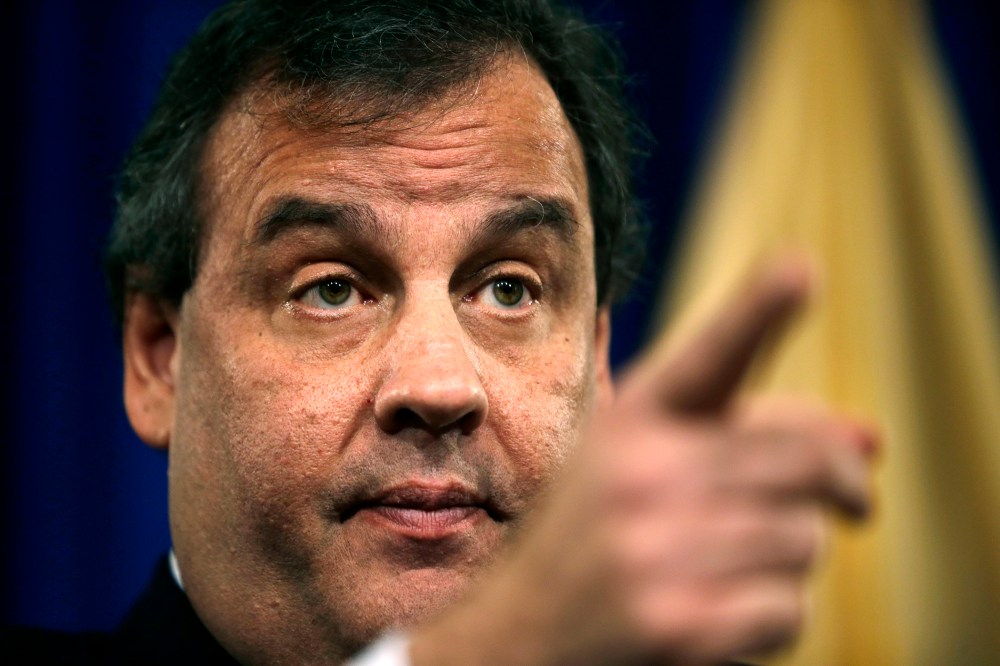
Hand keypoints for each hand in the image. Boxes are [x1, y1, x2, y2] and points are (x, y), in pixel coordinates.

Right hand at [411, 258, 876, 664]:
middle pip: (807, 458)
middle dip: (844, 483)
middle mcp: (640, 475)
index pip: (708, 357)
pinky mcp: (678, 625)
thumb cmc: (591, 540)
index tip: (798, 269)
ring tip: (738, 565)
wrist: (518, 636)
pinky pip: (789, 608)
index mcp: (633, 422)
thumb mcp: (639, 467)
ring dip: (792, 558)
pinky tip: (726, 613)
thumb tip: (869, 438)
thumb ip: (742, 438)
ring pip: (803, 539)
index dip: (757, 309)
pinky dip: (775, 617)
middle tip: (854, 501)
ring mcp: (656, 550)